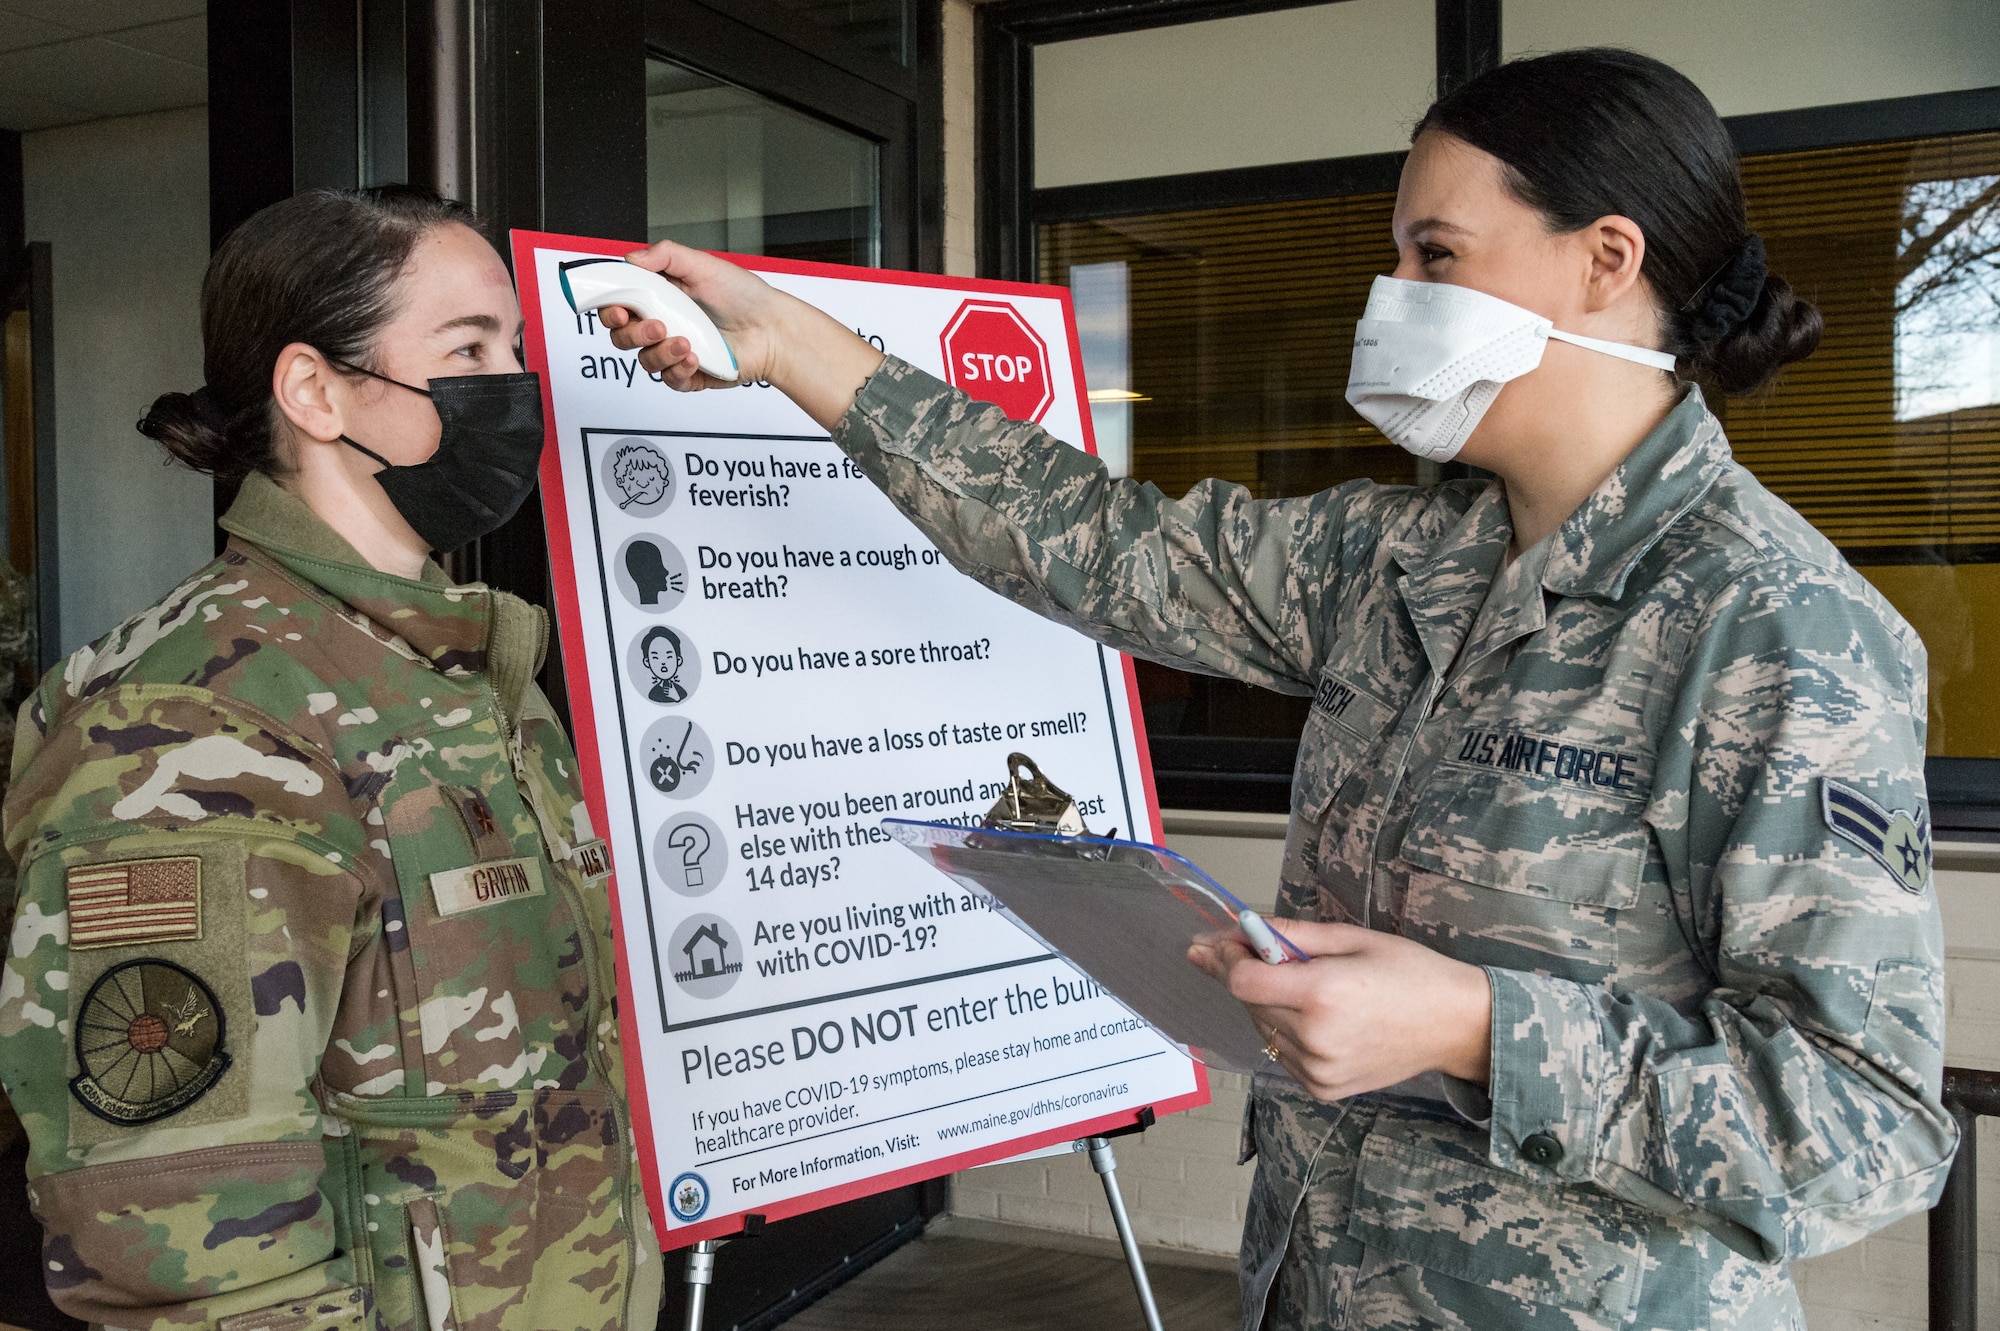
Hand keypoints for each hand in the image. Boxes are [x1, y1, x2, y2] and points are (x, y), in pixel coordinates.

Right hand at [602, 239, 882, 428]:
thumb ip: (665, 256)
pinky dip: (678, 370)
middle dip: (634, 333)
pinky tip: (695, 357)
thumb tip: (632, 258)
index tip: (617, 310)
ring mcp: (674, 352)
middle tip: (658, 325)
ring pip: (645, 361)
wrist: (773, 327)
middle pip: (623, 337)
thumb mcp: (702, 264)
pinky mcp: (690, 375)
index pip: (619, 306)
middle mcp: (662, 325)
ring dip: (660, 352)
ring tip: (686, 342)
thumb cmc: (743, 295)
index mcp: (658, 298)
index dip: (610, 309)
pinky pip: (670, 380)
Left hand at [1187, 920, 1491, 1100]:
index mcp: (1322, 995)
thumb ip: (1290, 935)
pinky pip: (1282, 1054)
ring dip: (1270, 1005)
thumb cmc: (1410, 972)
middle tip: (1277, 958)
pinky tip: (1320, 1019)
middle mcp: (1315, 1038)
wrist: (1455, 1025)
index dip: (1227, 958)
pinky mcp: (1323, 1089)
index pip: (1242, 981)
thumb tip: (1237, 931)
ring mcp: (1318, 1070)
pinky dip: (1288, 1032)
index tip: (1223, 942)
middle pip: (1249, 1003)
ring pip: (1263, 1029)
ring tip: (1311, 990)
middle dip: (1251, 975)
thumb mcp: (1351, 938)